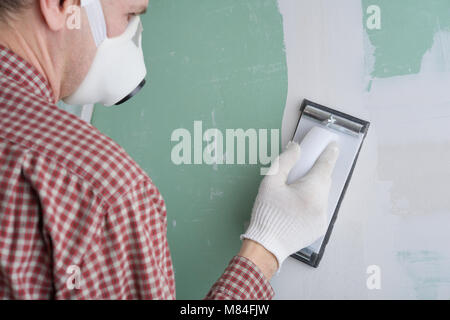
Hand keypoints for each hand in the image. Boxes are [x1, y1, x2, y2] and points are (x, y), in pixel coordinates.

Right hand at [240, 140, 338, 269]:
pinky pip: (320, 209)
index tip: (333, 146)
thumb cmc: (267, 213)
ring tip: (296, 191)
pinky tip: (297, 206)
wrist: (266, 245)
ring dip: (314, 189)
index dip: (329, 154)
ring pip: (323, 195)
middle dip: (318, 172)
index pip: (325, 166)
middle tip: (305, 168)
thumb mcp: (270, 182)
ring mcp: (322, 218)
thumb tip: (296, 148)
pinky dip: (312, 203)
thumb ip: (285, 161)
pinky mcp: (319, 228)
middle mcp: (322, 205)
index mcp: (311, 191)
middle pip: (325, 181)